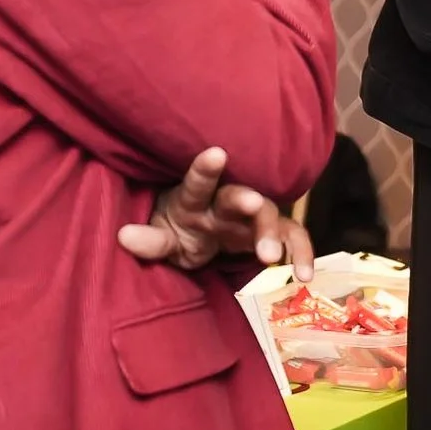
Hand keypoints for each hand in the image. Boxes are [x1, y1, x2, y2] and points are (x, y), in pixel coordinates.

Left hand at [117, 146, 314, 279]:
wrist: (195, 234)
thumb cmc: (174, 230)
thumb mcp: (159, 238)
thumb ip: (148, 241)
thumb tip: (123, 235)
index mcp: (192, 200)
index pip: (197, 182)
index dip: (205, 168)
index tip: (216, 153)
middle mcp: (224, 202)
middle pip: (239, 196)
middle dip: (247, 201)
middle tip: (253, 207)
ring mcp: (249, 217)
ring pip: (268, 215)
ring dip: (273, 233)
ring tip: (273, 258)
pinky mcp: (268, 233)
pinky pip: (291, 238)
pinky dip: (301, 254)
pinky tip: (306, 276)